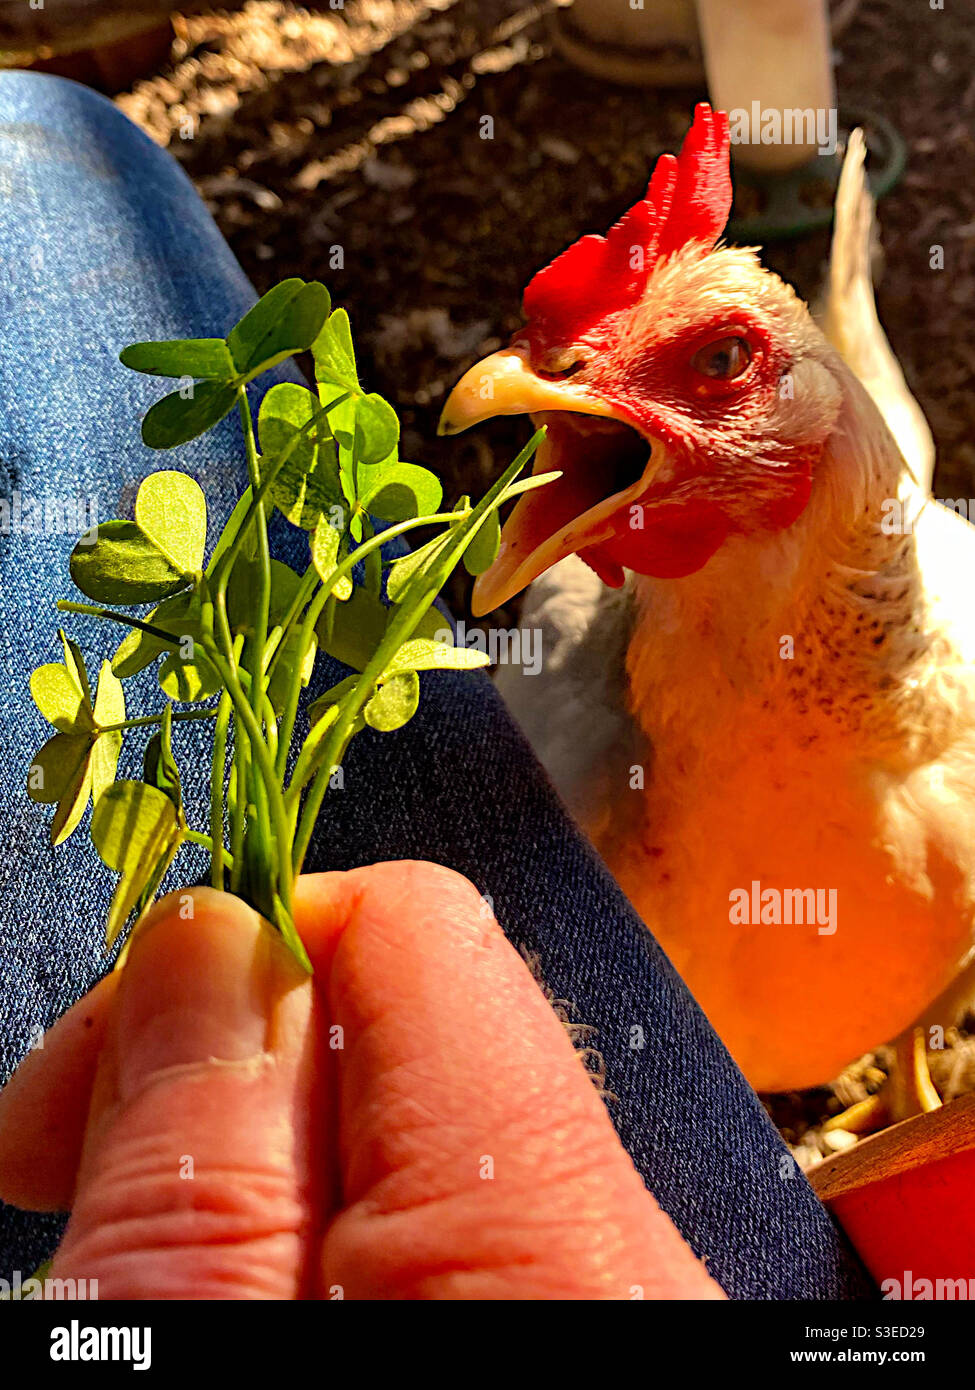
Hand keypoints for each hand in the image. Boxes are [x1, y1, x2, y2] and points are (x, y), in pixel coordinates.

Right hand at [0, 862, 720, 1299]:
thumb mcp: (178, 1361)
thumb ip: (205, 1165)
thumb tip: (218, 935)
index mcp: (559, 1254)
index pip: (417, 934)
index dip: (229, 962)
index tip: (86, 1079)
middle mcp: (636, 1267)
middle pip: (429, 1027)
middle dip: (239, 1071)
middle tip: (89, 1188)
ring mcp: (623, 1299)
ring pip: (432, 1136)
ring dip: (275, 1168)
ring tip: (172, 1267)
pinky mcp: (589, 1318)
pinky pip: (465, 1222)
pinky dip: (337, 1240)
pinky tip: (263, 1289)